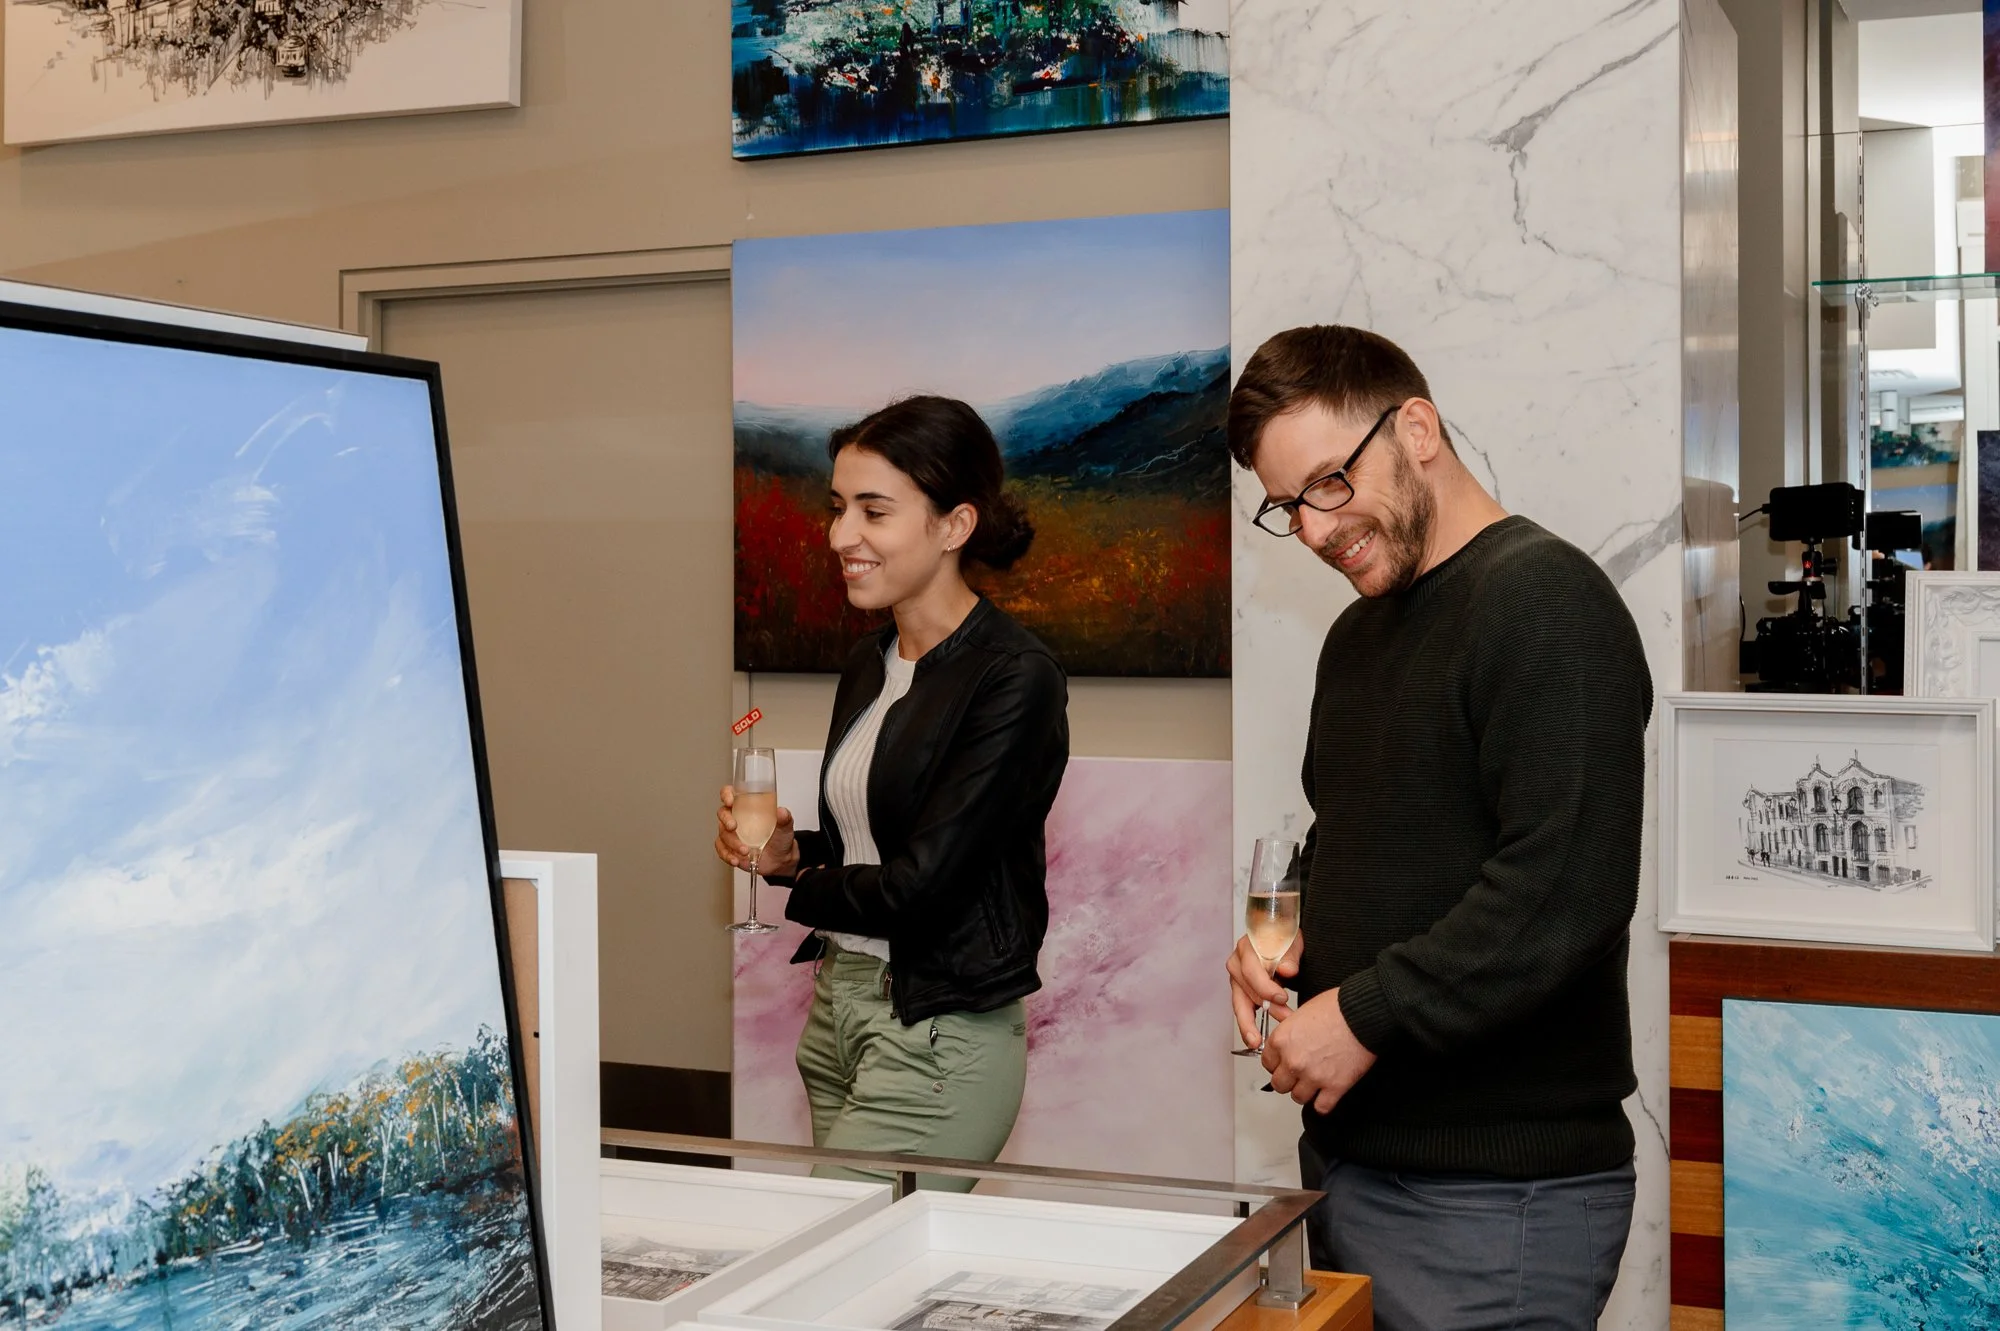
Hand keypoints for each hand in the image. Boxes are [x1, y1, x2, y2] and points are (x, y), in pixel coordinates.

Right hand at [715, 784, 798, 877]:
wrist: (780, 859)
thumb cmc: (780, 837)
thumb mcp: (786, 826)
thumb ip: (784, 818)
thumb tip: (782, 811)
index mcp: (747, 806)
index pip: (731, 793)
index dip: (727, 794)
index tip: (731, 800)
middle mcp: (737, 817)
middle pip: (722, 813)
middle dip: (726, 819)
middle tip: (734, 826)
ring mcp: (732, 833)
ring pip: (722, 834)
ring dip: (732, 843)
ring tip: (745, 850)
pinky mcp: (729, 848)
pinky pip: (721, 849)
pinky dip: (727, 855)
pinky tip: (735, 859)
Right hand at [1227, 930, 1301, 1047]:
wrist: (1281, 938)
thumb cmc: (1284, 938)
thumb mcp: (1292, 942)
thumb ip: (1290, 956)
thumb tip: (1287, 970)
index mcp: (1247, 948)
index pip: (1251, 971)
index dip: (1266, 987)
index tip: (1282, 998)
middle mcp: (1237, 963)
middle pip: (1243, 991)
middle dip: (1261, 1011)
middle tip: (1272, 1029)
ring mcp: (1238, 978)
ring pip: (1240, 1004)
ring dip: (1252, 1023)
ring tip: (1258, 1041)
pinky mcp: (1242, 991)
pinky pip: (1243, 1009)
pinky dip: (1250, 1023)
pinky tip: (1255, 1038)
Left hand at [1262, 988, 1376, 1113]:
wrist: (1363, 1014)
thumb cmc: (1337, 1008)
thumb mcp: (1302, 1012)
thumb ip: (1290, 1031)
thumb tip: (1287, 1042)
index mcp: (1281, 1040)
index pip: (1268, 1063)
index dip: (1277, 1064)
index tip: (1284, 1064)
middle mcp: (1293, 1061)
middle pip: (1279, 1084)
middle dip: (1288, 1080)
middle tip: (1298, 1075)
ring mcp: (1313, 1076)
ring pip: (1298, 1097)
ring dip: (1305, 1092)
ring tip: (1314, 1084)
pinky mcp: (1334, 1087)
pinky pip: (1321, 1107)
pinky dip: (1324, 1103)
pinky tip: (1327, 1094)